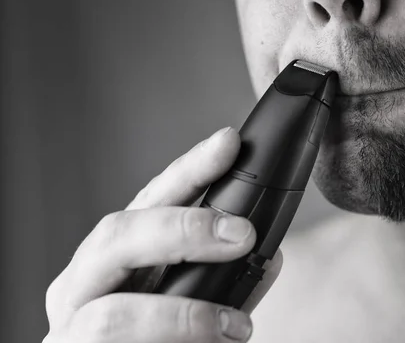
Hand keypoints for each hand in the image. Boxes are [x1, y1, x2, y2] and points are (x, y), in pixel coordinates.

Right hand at [43, 127, 282, 342]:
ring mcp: (69, 328)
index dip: (188, 170)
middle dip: (182, 228)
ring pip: (112, 314)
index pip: (149, 201)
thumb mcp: (188, 303)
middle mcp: (84, 284)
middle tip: (239, 234)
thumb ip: (225, 282)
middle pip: (116, 236)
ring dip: (184, 315)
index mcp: (113, 257)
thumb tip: (271, 256)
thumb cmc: (146, 338)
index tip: (227, 144)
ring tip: (235, 326)